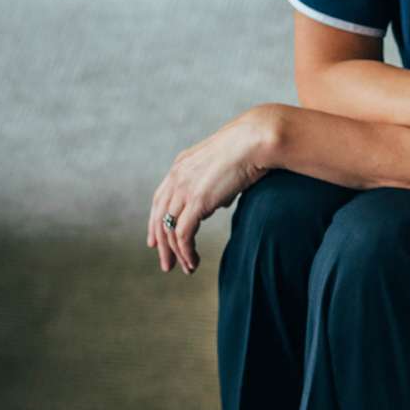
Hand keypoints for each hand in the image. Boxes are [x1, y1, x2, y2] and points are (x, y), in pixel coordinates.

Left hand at [148, 107, 272, 273]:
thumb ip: (217, 184)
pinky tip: (193, 262)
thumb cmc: (249, 149)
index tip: (155, 241)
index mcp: (181, 166)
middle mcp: (177, 177)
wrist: (255, 140)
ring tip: (186, 268)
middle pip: (159, 217)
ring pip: (169, 230)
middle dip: (161, 244)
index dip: (155, 221)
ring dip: (175, 253)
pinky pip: (183, 235)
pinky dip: (186, 252)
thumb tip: (220, 201)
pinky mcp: (197, 202)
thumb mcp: (225, 166)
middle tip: (166, 264)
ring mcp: (185, 189)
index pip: (160, 199)